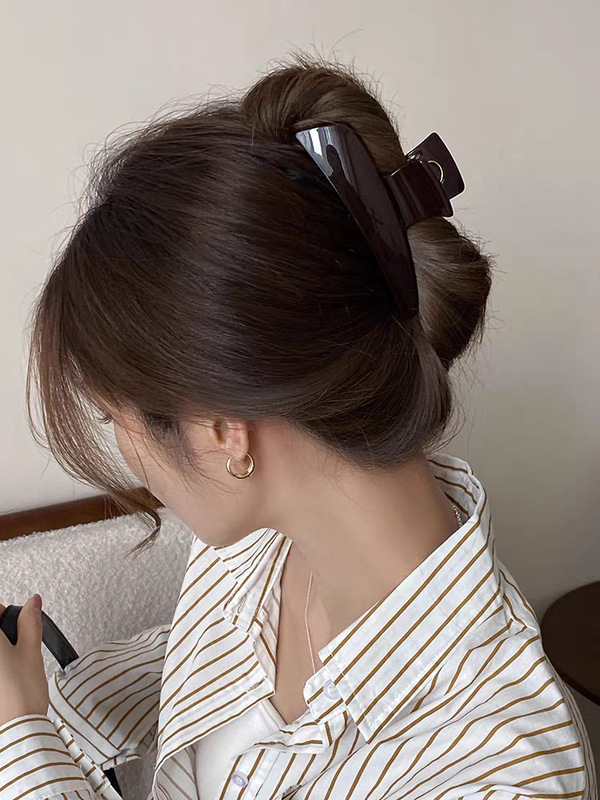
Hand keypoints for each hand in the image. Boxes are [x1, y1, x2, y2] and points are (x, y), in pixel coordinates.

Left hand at [0, 595, 48, 726]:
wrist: (17, 730)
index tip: (15, 627)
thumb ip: (30, 622)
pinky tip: (4, 682)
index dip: (6, 616)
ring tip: (9, 670)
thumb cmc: (21, 693)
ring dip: (2, 657)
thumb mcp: (31, 650)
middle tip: (14, 650)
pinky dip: (1, 674)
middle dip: (3, 637)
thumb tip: (32, 602)